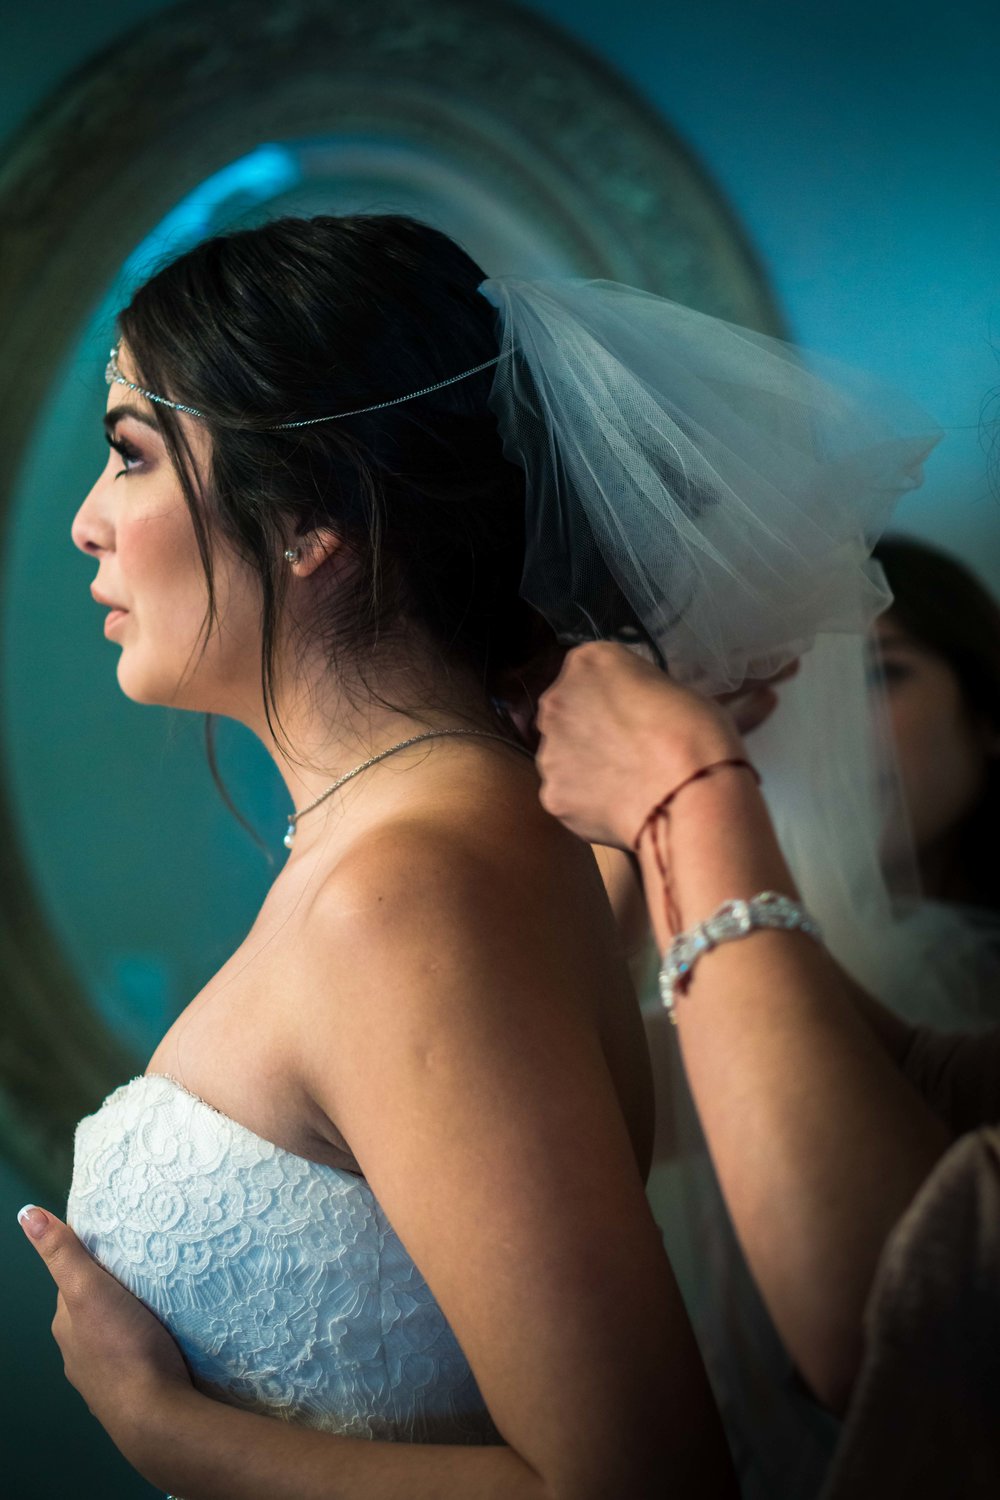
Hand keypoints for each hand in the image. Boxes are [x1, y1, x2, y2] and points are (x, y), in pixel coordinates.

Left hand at [18, 1205, 191, 1450]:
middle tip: (145, 1271)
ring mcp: (101, 1377)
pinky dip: (140, 1347)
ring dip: (128, 1321)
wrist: (154, 1415)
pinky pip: (131, 1359)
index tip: (120, 1246)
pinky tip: (160, 1344)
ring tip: (158, 1305)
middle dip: (113, 1292)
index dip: (94, 1261)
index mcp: (66, 1324)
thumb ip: (62, 1253)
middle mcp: (76, 1352)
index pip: (73, 1281)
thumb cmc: (124, 1347)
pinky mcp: (128, 1393)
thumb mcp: (89, 1289)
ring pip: (111, 1336)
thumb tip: (26, 1214)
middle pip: (93, 1309)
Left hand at [535, 642, 743, 847]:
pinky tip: (618, 806)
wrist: (687, 793)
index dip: (615, 697)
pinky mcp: (552, 793)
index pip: (592, 673)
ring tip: (625, 785)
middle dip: (590, 729)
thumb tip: (635, 713)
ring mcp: (549, 749)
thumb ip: (637, 694)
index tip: (635, 715)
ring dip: (585, 766)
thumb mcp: (672, 688)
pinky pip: (569, 795)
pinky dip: (588, 803)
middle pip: (568, 712)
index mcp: (589, 662)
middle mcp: (558, 700)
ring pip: (563, 756)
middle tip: (628, 752)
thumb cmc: (696, 733)